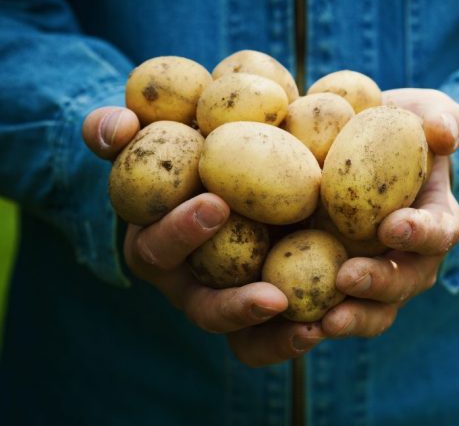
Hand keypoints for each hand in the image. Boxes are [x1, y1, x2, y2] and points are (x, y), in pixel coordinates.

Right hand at [82, 107, 325, 366]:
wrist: (231, 169)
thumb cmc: (186, 153)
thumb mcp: (151, 136)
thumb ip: (119, 131)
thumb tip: (118, 127)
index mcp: (159, 247)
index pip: (159, 248)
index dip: (181, 232)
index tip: (216, 204)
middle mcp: (194, 284)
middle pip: (206, 310)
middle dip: (235, 306)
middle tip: (274, 297)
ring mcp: (232, 299)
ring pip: (246, 338)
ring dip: (277, 338)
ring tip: (312, 330)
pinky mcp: (270, 301)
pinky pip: (281, 332)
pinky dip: (301, 332)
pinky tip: (333, 321)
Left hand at [321, 89, 458, 337]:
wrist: (351, 149)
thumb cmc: (392, 129)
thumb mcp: (420, 111)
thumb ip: (442, 117)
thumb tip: (444, 134)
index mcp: (432, 221)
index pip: (440, 232)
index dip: (422, 233)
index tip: (393, 225)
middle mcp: (408, 257)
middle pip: (404, 282)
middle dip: (380, 284)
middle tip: (347, 278)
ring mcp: (374, 275)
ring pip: (373, 311)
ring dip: (350, 319)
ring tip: (321, 324)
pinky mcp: (335, 284)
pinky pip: (331, 311)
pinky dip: (313, 322)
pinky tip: (287, 322)